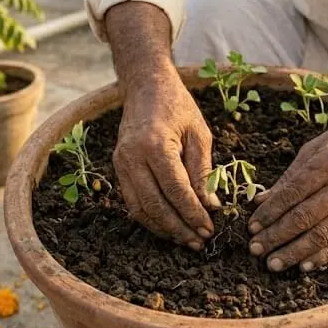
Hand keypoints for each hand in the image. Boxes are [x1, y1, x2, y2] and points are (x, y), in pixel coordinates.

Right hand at [113, 69, 220, 249]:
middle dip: (178, 228)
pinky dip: (149, 218)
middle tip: (199, 241)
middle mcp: (132, 156)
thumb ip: (203, 172)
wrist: (145, 86)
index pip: (176, 190)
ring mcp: (121, 163)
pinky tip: (169, 226)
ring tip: (185, 239)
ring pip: (139, 209)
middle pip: (154, 204)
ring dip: (163, 228)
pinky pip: (132, 201)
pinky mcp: (117, 168)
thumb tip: (210, 206)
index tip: (209, 228)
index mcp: (156, 145)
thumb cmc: (177, 106)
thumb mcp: (199, 134)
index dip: (193, 214)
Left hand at [247, 111, 327, 271]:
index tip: (252, 226)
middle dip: (276, 236)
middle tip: (255, 249)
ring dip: (294, 252)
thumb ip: (289, 177)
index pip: (292, 194)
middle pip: (304, 217)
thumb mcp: (315, 147)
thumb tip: (260, 201)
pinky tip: (304, 265)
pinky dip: (322, 256)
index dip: (269, 213)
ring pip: (321, 235)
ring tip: (274, 264)